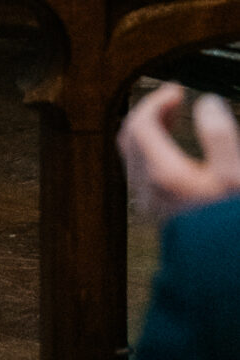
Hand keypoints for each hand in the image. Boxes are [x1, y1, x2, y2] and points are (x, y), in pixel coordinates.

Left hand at [120, 85, 239, 224]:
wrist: (227, 269)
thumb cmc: (231, 225)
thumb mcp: (235, 178)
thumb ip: (220, 138)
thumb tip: (207, 103)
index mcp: (163, 174)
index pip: (140, 123)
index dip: (156, 100)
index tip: (177, 90)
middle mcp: (148, 187)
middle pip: (131, 136)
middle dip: (150, 112)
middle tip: (173, 101)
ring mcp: (150, 202)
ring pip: (134, 153)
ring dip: (150, 130)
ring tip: (175, 119)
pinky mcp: (158, 212)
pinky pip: (141, 170)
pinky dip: (151, 149)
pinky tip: (175, 149)